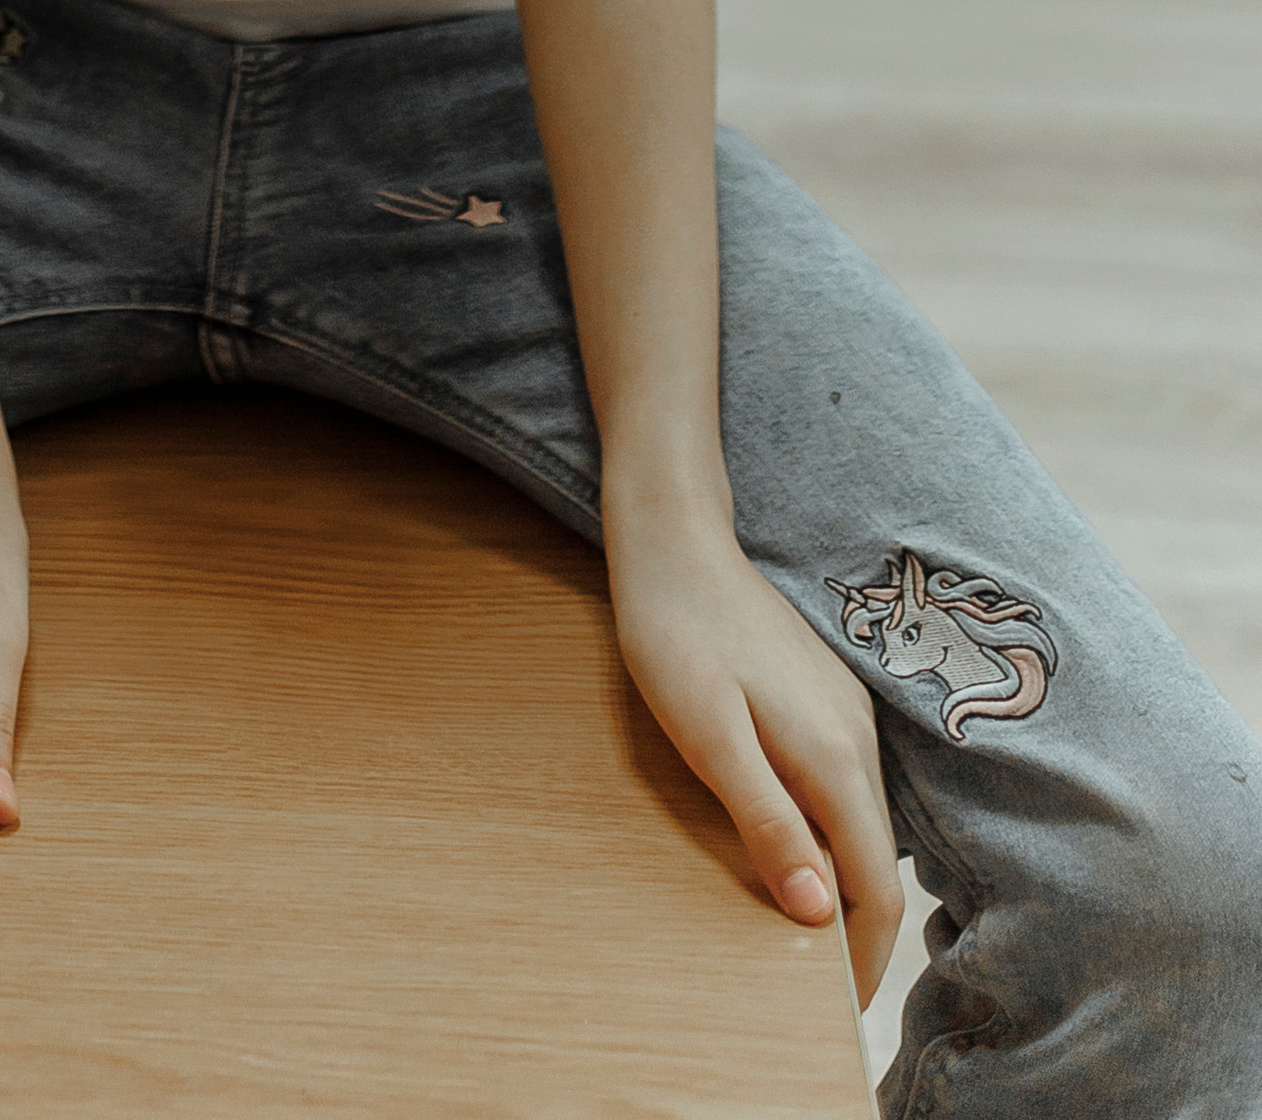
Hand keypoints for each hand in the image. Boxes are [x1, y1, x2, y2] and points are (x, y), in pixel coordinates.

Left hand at [608, 517, 901, 1002]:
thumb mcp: (708, 736)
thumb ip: (766, 821)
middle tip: (812, 989)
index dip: (865, 958)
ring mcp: (844, 714)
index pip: (876, 887)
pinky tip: (790, 845)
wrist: (674, 539)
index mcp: (834, 758)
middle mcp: (856, 739)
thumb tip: (816, 913)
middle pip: (877, 862)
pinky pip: (842, 789)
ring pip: (861, 825)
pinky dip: (829, 835)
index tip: (837, 1012)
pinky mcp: (823, 698)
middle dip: (856, 931)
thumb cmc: (677, 634)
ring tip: (797, 930)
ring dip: (841, 882)